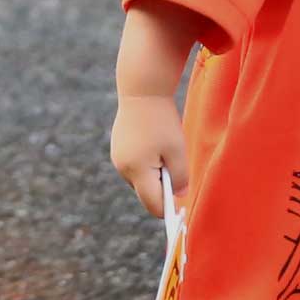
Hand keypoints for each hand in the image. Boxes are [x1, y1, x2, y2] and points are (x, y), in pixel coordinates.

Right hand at [109, 95, 188, 215]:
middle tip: (175, 165)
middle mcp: (123, 168)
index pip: (153, 204)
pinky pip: (135, 167)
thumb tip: (179, 196)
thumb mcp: (177, 150)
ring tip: (164, 150)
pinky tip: (154, 144)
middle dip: (162, 188)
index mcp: (137, 170)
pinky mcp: (117, 150)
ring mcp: (117, 159)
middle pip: (146, 193)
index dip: (168, 208)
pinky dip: (147, 163)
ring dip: (154, 174)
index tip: (182, 208)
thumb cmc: (162, 120)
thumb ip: (180, 177)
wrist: (141, 91)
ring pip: (140, 180)